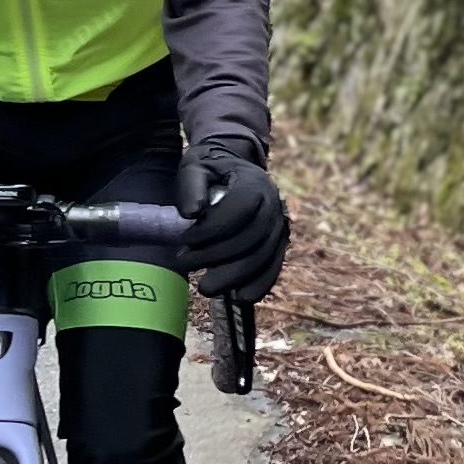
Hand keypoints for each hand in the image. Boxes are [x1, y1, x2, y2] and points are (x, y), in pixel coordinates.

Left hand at [180, 148, 288, 301]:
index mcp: (255, 183)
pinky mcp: (279, 244)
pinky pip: (274, 268)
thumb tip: (192, 213)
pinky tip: (239, 296)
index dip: (211, 229)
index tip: (184, 240)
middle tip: (185, 263)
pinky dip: (259, 285)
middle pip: (252, 239)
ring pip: (262, 258)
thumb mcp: (194, 167)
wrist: (235, 170)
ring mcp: (279, 226)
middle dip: (216, 256)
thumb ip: (190, 187)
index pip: (239, 210)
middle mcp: (274, 204)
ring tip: (204, 287)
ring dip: (233, 276)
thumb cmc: (211, 170)